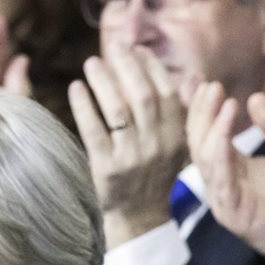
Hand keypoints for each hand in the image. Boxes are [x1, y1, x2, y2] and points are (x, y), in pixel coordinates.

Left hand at [68, 47, 187, 247]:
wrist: (139, 216)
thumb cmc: (154, 173)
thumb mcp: (176, 146)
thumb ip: (181, 113)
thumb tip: (189, 76)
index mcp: (177, 137)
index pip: (167, 92)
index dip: (151, 67)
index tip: (136, 49)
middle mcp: (157, 146)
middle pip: (142, 96)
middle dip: (126, 66)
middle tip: (110, 48)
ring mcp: (132, 158)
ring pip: (118, 110)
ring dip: (103, 81)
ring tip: (91, 64)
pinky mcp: (107, 169)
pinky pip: (94, 131)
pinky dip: (84, 105)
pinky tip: (76, 88)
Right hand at [188, 82, 264, 264]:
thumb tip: (255, 97)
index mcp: (233, 168)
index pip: (209, 134)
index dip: (206, 109)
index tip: (209, 82)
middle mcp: (224, 184)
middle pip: (200, 143)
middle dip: (202, 113)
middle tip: (210, 86)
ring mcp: (227, 200)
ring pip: (206, 160)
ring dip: (211, 128)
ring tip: (222, 100)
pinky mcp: (236, 215)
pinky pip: (221, 182)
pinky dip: (220, 154)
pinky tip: (225, 131)